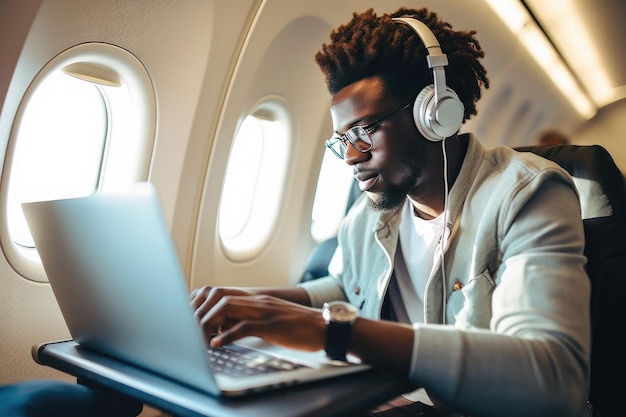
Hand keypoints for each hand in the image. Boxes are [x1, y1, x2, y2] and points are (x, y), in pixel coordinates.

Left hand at [193, 290, 325, 351]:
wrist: (326, 326)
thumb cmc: (300, 326)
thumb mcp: (270, 319)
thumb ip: (248, 320)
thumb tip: (224, 330)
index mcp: (257, 299)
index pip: (222, 293)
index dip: (203, 304)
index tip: (193, 319)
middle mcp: (258, 301)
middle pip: (219, 297)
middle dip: (200, 312)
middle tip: (191, 329)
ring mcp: (264, 311)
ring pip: (227, 308)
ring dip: (209, 322)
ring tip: (200, 337)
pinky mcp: (271, 325)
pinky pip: (244, 326)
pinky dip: (226, 335)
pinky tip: (217, 343)